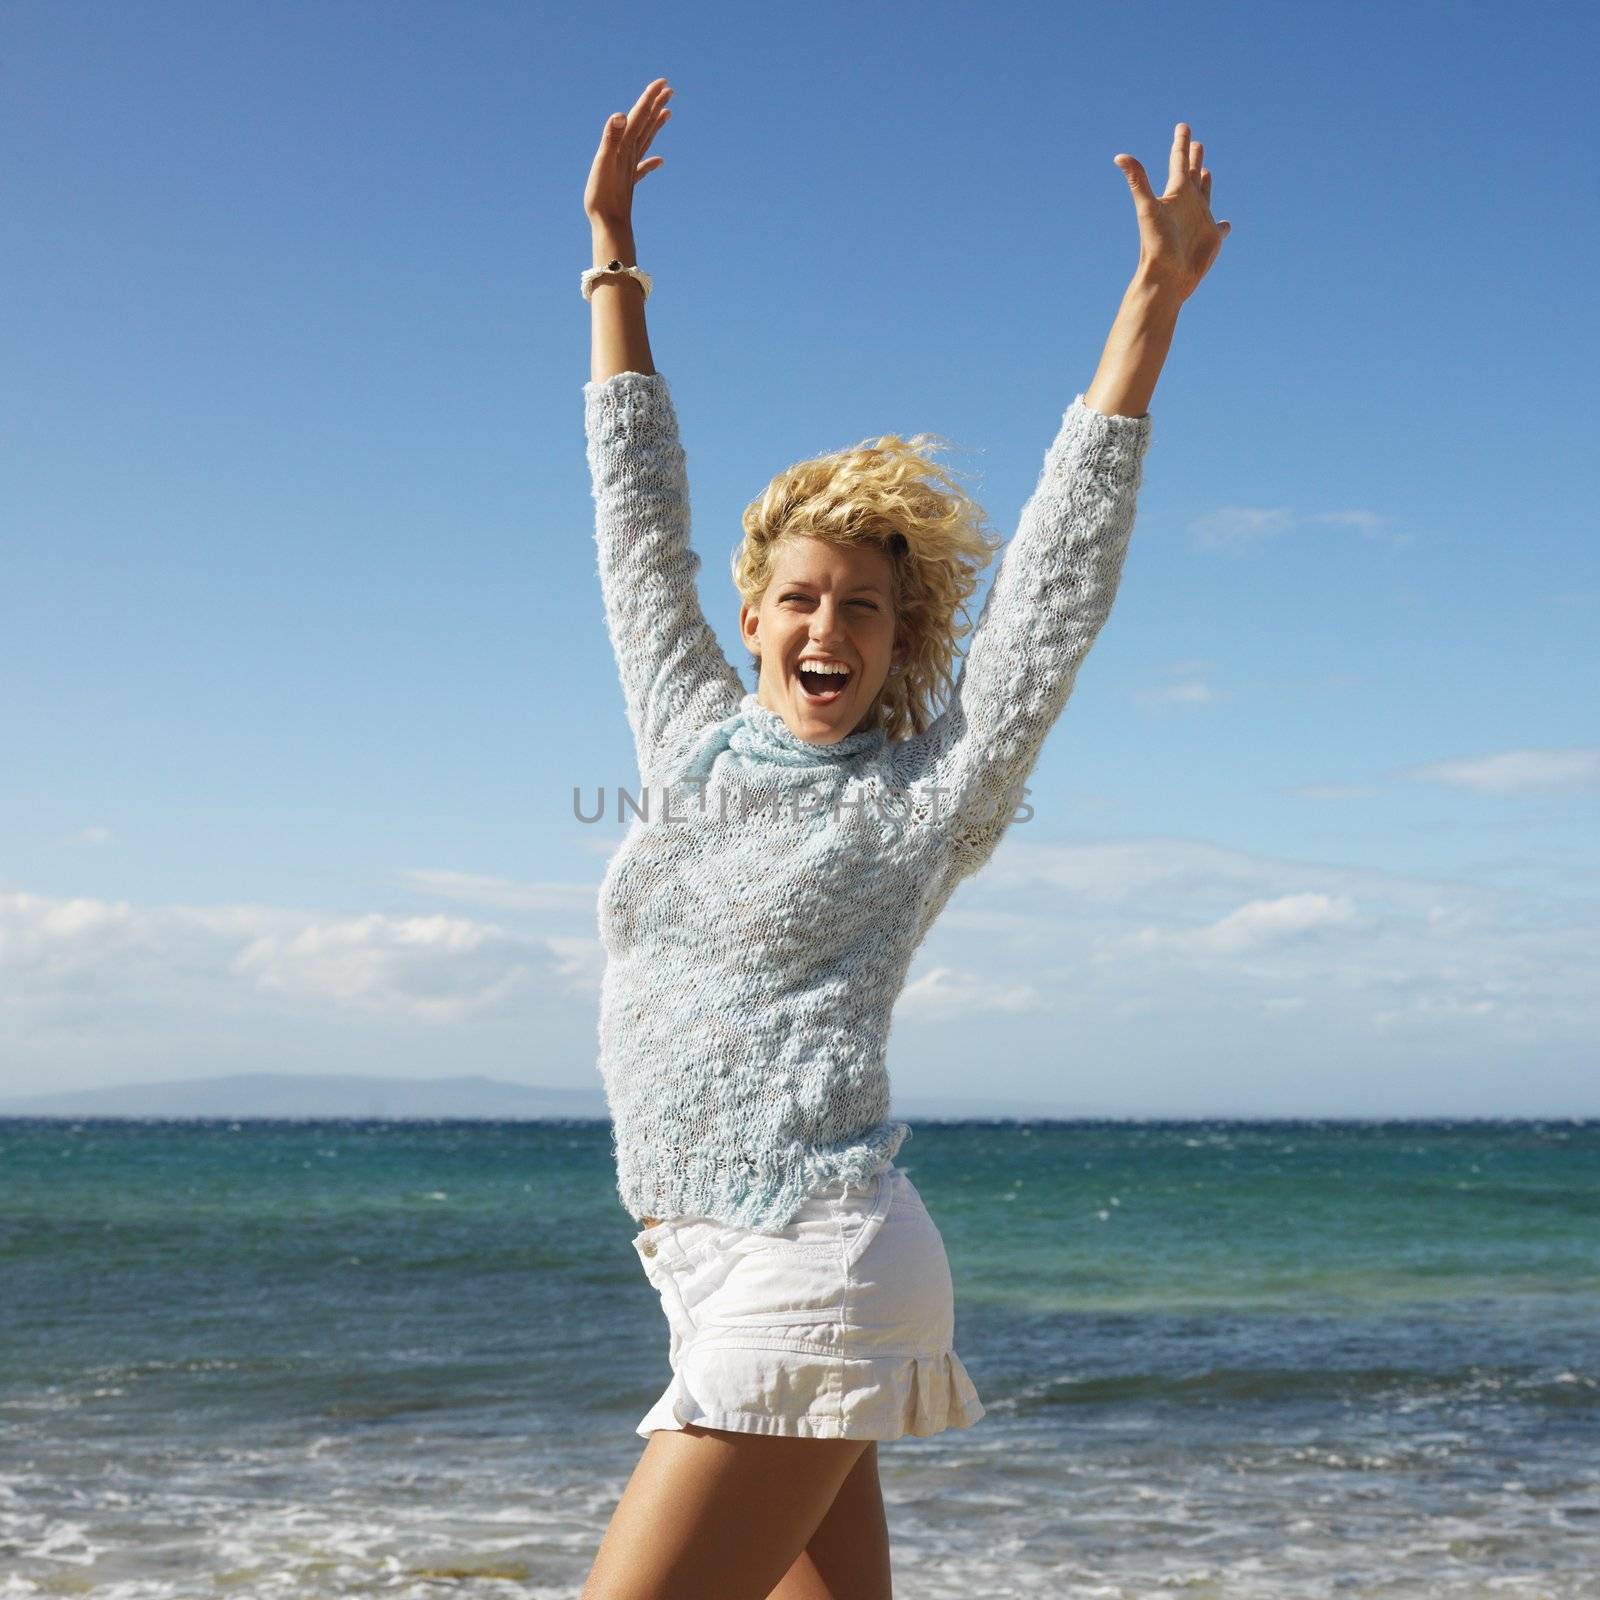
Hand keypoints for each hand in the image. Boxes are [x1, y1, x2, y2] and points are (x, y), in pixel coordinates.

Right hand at [584, 76, 673, 231]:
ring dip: (655, 126)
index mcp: (624, 146)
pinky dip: (651, 162)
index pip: (639, 116)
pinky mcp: (628, 184)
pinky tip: (661, 161)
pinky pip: (642, 169)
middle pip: (646, 125)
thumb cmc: (603, 196)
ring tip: (668, 113)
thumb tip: (621, 115)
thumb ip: (611, 137)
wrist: (609, 227)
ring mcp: (630, 169)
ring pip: (646, 142)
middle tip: (669, 90)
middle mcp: (630, 155)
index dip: (649, 98)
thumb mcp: (602, 162)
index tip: (663, 83)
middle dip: (656, 106)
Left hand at [1113, 123, 1230, 302]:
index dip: (1181, 143)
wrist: (1166, 277)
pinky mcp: (1210, 238)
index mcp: (1176, 194)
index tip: (1183, 126)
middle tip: (1197, 142)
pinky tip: (1226, 224)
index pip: (1178, 162)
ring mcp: (1199, 220)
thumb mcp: (1147, 208)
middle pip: (1192, 174)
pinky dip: (1223, 226)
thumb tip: (1119, 156)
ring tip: (1206, 170)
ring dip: (1205, 182)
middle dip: (1194, 158)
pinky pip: (1219, 229)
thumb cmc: (1156, 244)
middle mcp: (1188, 204)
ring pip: (1204, 195)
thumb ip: (1137, 181)